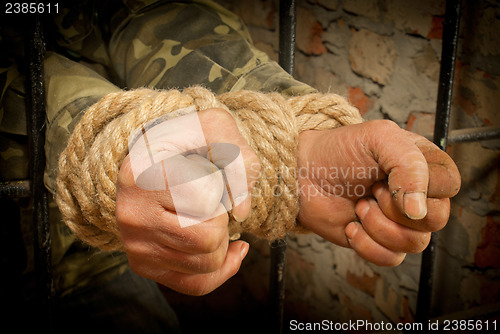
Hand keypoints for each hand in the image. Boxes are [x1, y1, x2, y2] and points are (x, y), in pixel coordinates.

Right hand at [116, 108, 259, 294]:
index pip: (208, 198)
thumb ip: (238, 158)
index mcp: (142, 172)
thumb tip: (240, 213)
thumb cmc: (189, 141)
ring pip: (207, 262)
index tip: (205, 171)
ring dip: (221, 239)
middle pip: (208, 239)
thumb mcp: (216, 128)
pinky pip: (197, 284)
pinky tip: (223, 244)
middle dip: (222, 218)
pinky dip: (221, 267)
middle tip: (208, 197)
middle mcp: (130, 212)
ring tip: (206, 215)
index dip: (220, 186)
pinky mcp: (143, 264)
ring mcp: (134, 243)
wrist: (156, 158)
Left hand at [297, 120, 460, 265]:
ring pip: (415, 243)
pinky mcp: (379, 241)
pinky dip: (368, 245)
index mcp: (424, 165)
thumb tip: (419, 211)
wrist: (302, 174)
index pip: (449, 185)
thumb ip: (409, 164)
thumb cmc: (339, 150)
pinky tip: (351, 226)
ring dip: (380, 226)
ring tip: (360, 205)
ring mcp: (399, 221)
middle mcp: (417, 195)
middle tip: (372, 190)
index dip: (422, 185)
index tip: (388, 175)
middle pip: (437, 219)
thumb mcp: (378, 138)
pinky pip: (392, 259)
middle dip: (396, 207)